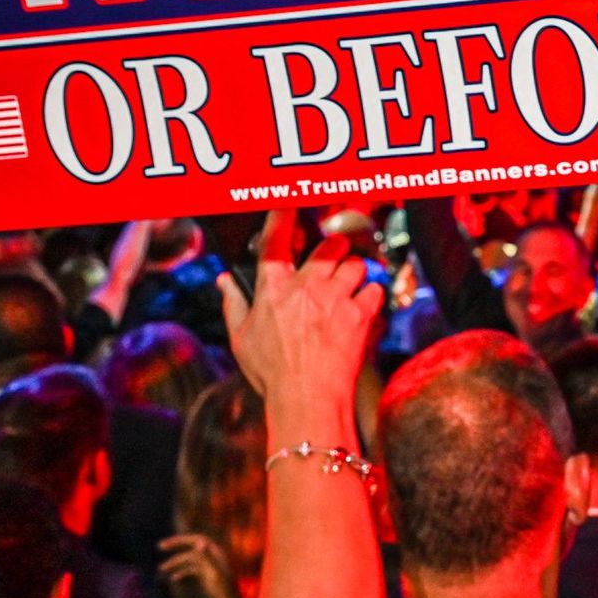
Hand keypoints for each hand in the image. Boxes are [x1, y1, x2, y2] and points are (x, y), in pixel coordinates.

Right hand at [159, 533, 243, 597]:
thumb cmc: (223, 594)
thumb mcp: (214, 575)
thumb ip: (207, 557)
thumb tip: (199, 542)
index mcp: (218, 555)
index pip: (198, 539)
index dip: (182, 540)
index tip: (167, 544)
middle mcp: (214, 558)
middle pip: (193, 547)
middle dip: (177, 545)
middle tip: (160, 546)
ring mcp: (211, 568)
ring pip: (190, 560)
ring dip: (175, 562)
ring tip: (161, 568)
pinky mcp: (208, 578)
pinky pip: (193, 570)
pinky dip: (183, 572)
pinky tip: (174, 578)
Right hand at [218, 209, 380, 425]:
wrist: (307, 400)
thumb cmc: (272, 374)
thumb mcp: (241, 339)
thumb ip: (233, 304)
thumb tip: (223, 280)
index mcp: (273, 289)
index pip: (275, 240)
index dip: (283, 214)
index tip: (290, 197)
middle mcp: (306, 287)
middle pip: (330, 245)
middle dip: (335, 247)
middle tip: (334, 258)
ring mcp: (335, 298)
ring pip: (356, 264)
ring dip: (354, 271)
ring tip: (348, 287)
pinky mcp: (360, 314)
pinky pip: (375, 290)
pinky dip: (371, 296)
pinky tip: (362, 309)